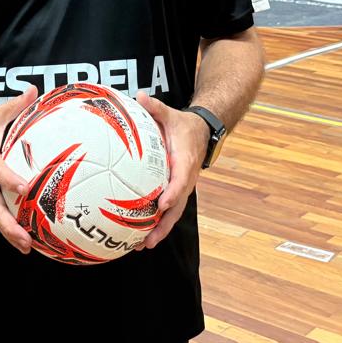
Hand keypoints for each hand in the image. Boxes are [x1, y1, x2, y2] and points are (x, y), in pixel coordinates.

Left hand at [136, 93, 209, 250]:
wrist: (202, 132)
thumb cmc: (183, 125)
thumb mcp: (171, 114)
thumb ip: (155, 107)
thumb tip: (140, 96)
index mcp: (185, 162)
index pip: (181, 181)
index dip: (172, 194)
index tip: (161, 205)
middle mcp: (185, 180)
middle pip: (176, 207)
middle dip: (163, 225)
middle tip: (147, 240)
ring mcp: (182, 188)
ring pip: (172, 214)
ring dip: (159, 231)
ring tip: (140, 246)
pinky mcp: (176, 192)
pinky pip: (168, 211)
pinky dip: (156, 224)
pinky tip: (139, 236)